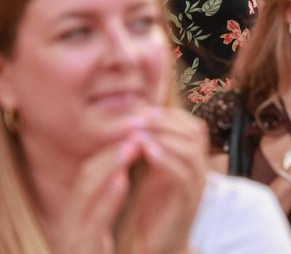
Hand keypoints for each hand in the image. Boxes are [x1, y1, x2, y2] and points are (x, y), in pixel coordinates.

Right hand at [51, 137, 141, 253]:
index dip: (108, 154)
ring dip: (106, 170)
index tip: (133, 134)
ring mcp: (74, 240)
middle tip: (134, 133)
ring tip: (129, 149)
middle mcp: (71, 227)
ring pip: (84, 199)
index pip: (88, 179)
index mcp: (78, 219)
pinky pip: (92, 224)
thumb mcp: (110, 229)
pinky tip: (121, 182)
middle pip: (84, 183)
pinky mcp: (81, 250)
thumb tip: (130, 171)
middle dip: (108, 156)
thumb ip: (115, 204)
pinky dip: (106, 200)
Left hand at [132, 109, 207, 253]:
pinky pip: (183, 174)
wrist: (160, 247)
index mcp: (192, 161)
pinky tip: (147, 152)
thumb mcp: (152, 176)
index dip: (172, 116)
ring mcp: (197, 185)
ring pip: (191, 149)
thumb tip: (137, 126)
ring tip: (140, 133)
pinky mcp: (188, 202)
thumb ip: (151, 153)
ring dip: (164, 137)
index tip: (145, 111)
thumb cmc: (152, 212)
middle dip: (166, 122)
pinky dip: (167, 159)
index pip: (193, 126)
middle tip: (138, 119)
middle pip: (195, 132)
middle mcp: (199, 170)